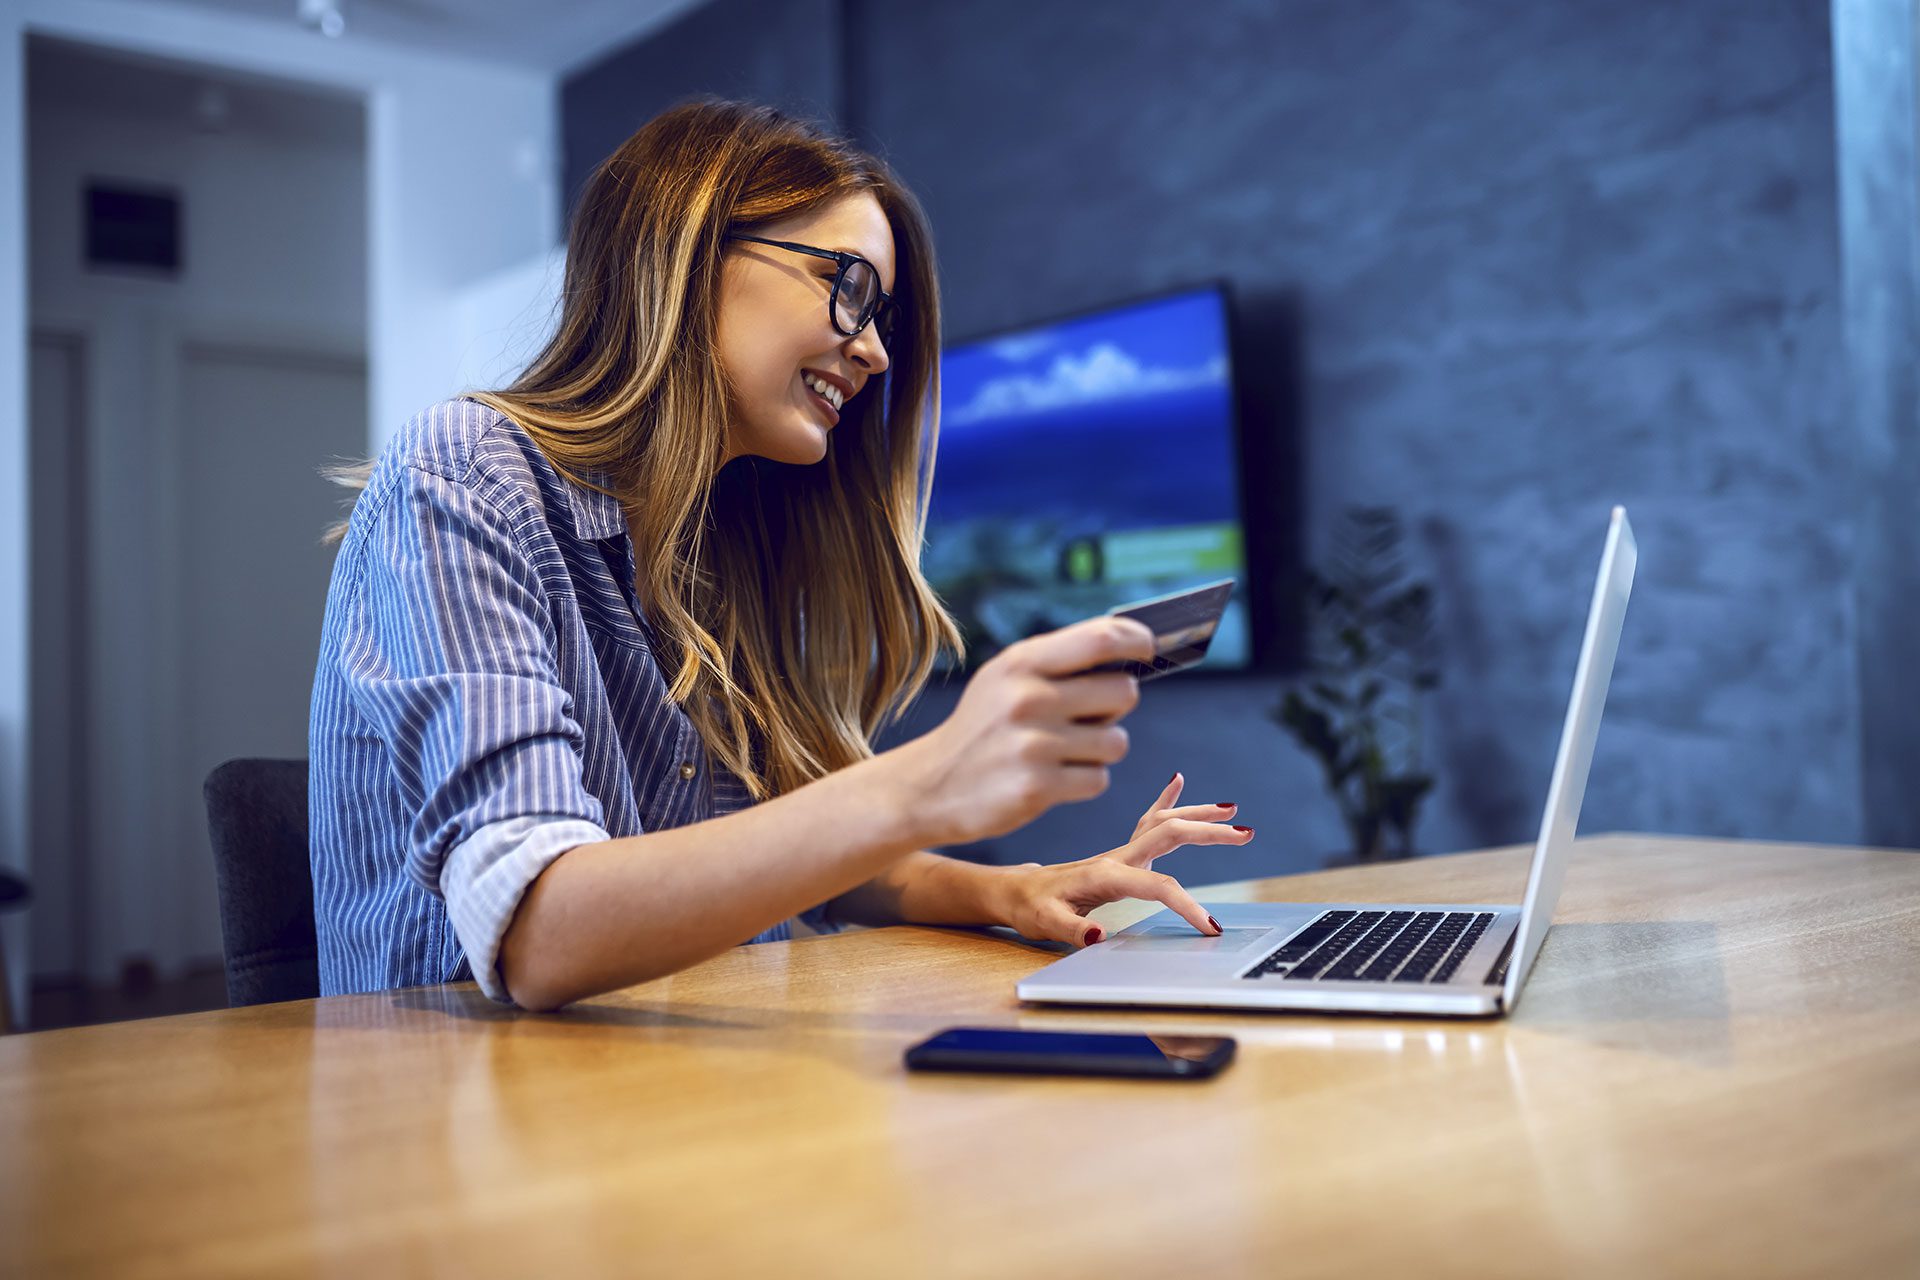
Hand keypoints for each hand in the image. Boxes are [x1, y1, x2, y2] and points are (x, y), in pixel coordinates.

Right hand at [883, 616, 1156, 849]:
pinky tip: (1052, 778)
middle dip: (1115, 708)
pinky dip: (1084, 782)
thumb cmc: (983, 728)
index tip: (1147, 650)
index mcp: (1022, 662)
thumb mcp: (1006, 679)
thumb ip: (1059, 662)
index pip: (1102, 638)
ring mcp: (1033, 744)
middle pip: (1123, 692)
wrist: (929, 785)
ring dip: (1099, 750)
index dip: (1138, 641)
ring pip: (1116, 742)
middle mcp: (1028, 698)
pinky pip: (1098, 780)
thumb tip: (1132, 653)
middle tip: (1086, 718)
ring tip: (1063, 752)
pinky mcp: (1037, 787)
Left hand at [989, 771, 1255, 946]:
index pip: (1159, 885)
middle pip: (1170, 833)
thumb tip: (1098, 935)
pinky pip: (1148, 820)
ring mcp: (1120, 851)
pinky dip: (1167, 799)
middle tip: (1245, 834)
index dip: (1187, 905)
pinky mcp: (1120, 854)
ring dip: (1198, 814)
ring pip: (1165, 822)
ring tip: (1231, 810)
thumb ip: (1071, 930)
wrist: (1013, 892)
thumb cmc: (1030, 909)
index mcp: (1105, 874)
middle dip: (1209, 833)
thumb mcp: (1044, 925)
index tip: (1211, 927)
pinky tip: (1178, 780)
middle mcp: (1117, 856)